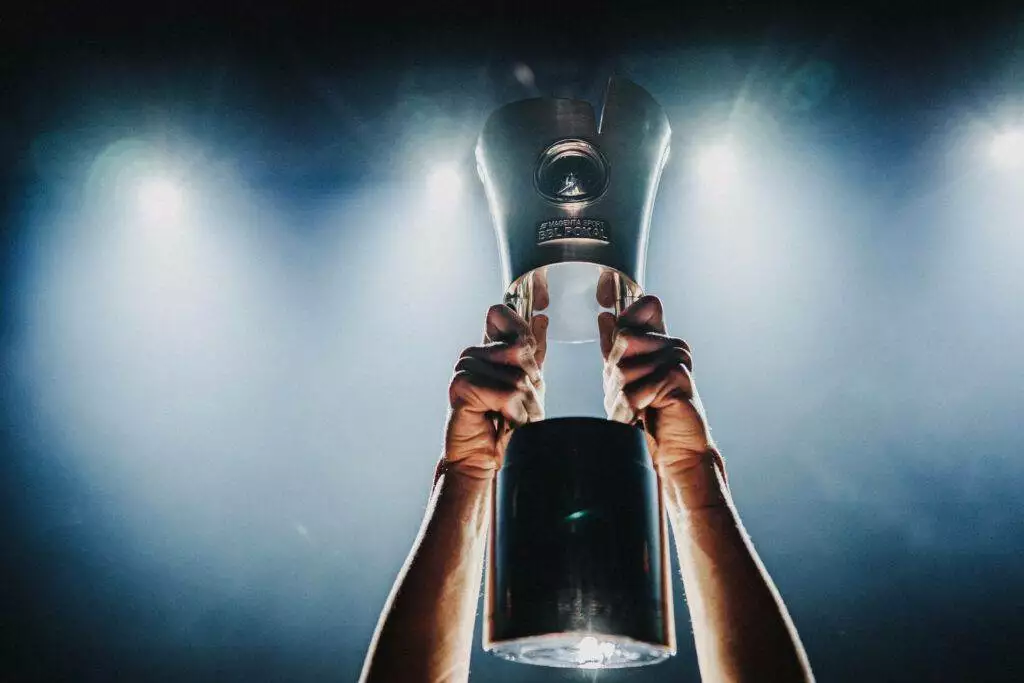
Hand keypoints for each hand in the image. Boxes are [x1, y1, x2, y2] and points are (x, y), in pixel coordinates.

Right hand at [444, 304, 547, 477]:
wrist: (483, 460)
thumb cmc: (506, 424)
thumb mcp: (530, 385)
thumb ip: (534, 353)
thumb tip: (541, 318)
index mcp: (488, 348)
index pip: (500, 313)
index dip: (520, 326)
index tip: (529, 352)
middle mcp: (473, 353)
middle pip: (521, 350)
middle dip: (532, 385)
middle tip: (521, 407)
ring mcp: (464, 367)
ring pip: (516, 376)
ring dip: (525, 405)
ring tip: (512, 419)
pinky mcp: (460, 386)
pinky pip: (504, 394)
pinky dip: (513, 414)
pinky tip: (503, 425)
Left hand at [599, 293, 715, 474]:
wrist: (674, 449)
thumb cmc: (648, 414)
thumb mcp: (623, 379)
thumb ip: (615, 348)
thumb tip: (605, 316)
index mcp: (658, 340)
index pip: (645, 307)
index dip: (629, 311)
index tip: (612, 302)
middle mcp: (672, 345)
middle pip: (624, 339)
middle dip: (616, 374)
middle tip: (629, 396)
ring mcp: (678, 359)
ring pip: (626, 366)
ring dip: (623, 395)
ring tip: (638, 407)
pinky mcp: (679, 377)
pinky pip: (639, 386)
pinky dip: (634, 405)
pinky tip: (645, 413)